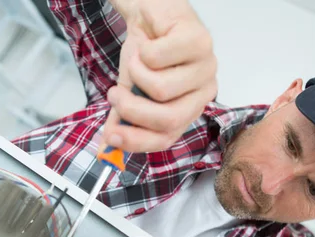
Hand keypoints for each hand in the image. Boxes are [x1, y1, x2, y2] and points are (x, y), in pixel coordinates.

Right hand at [104, 0, 217, 152]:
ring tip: (136, 60)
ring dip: (137, 73)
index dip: (137, 141)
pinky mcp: (200, 41)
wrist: (151, 14)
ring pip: (162, 89)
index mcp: (189, 109)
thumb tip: (108, 144)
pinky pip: (159, 58)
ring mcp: (206, 67)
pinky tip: (148, 44)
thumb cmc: (146, 54)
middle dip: (132, 109)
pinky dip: (143, 51)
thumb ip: (122, 117)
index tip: (111, 136)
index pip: (167, 138)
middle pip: (168, 120)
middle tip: (114, 93)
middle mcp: (204, 92)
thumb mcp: (130, 89)